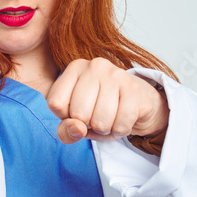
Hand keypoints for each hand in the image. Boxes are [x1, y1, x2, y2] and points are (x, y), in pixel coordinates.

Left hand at [45, 58, 168, 144]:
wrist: (141, 102)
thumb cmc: (102, 109)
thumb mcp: (77, 120)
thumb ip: (66, 129)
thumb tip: (77, 129)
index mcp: (74, 68)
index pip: (55, 103)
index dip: (65, 117)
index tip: (77, 111)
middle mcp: (94, 66)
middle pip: (78, 114)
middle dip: (88, 125)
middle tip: (97, 116)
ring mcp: (116, 74)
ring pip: (100, 122)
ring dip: (105, 129)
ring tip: (111, 118)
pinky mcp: (134, 89)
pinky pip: (120, 125)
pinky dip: (120, 130)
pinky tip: (123, 119)